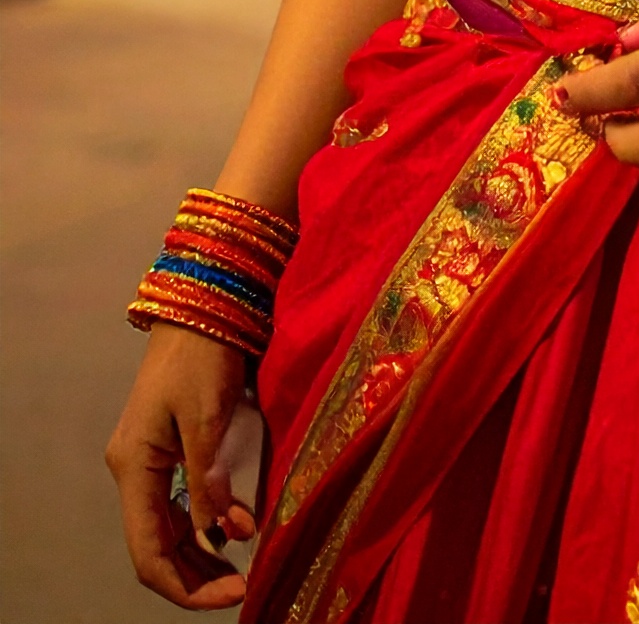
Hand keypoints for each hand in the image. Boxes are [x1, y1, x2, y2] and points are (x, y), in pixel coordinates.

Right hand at [106, 326, 251, 608]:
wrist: (201, 305)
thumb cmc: (202, 354)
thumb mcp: (208, 416)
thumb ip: (211, 478)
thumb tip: (226, 533)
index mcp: (135, 467)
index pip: (149, 552)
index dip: (187, 586)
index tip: (234, 593)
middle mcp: (134, 471)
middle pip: (156, 547)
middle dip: (196, 577)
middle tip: (243, 588)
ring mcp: (149, 462)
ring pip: (167, 530)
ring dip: (201, 557)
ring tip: (241, 571)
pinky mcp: (167, 451)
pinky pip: (179, 505)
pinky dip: (203, 526)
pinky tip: (233, 531)